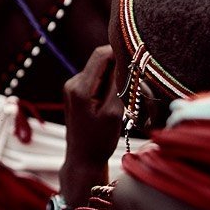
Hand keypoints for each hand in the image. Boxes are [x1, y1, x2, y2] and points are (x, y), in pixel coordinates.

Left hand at [61, 46, 122, 203]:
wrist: (83, 158)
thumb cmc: (99, 140)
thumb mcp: (114, 113)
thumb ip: (118, 85)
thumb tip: (126, 60)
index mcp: (80, 88)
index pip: (100, 55)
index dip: (119, 51)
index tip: (137, 57)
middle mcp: (72, 83)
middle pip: (100, 61)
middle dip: (118, 67)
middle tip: (134, 82)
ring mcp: (72, 87)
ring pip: (100, 71)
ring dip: (114, 78)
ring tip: (122, 98)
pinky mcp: (75, 92)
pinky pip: (96, 80)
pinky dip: (107, 85)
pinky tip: (113, 102)